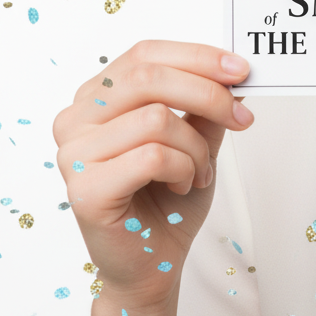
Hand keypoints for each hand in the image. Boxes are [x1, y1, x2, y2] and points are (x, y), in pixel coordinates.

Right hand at [52, 40, 254, 310]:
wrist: (155, 261)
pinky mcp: (82, 188)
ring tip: (198, 170)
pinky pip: (151, 156)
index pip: (146, 54)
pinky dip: (183, 168)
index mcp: (98, 95)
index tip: (241, 69)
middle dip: (208, 93)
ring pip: (156, 118)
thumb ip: (207, 102)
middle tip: (241, 117)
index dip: (197, 56)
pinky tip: (181, 184)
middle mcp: (77, 118)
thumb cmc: (169, 196)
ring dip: (195, 146)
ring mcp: (73, 153)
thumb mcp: (197, 136)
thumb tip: (233, 69)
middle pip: (149, 76)